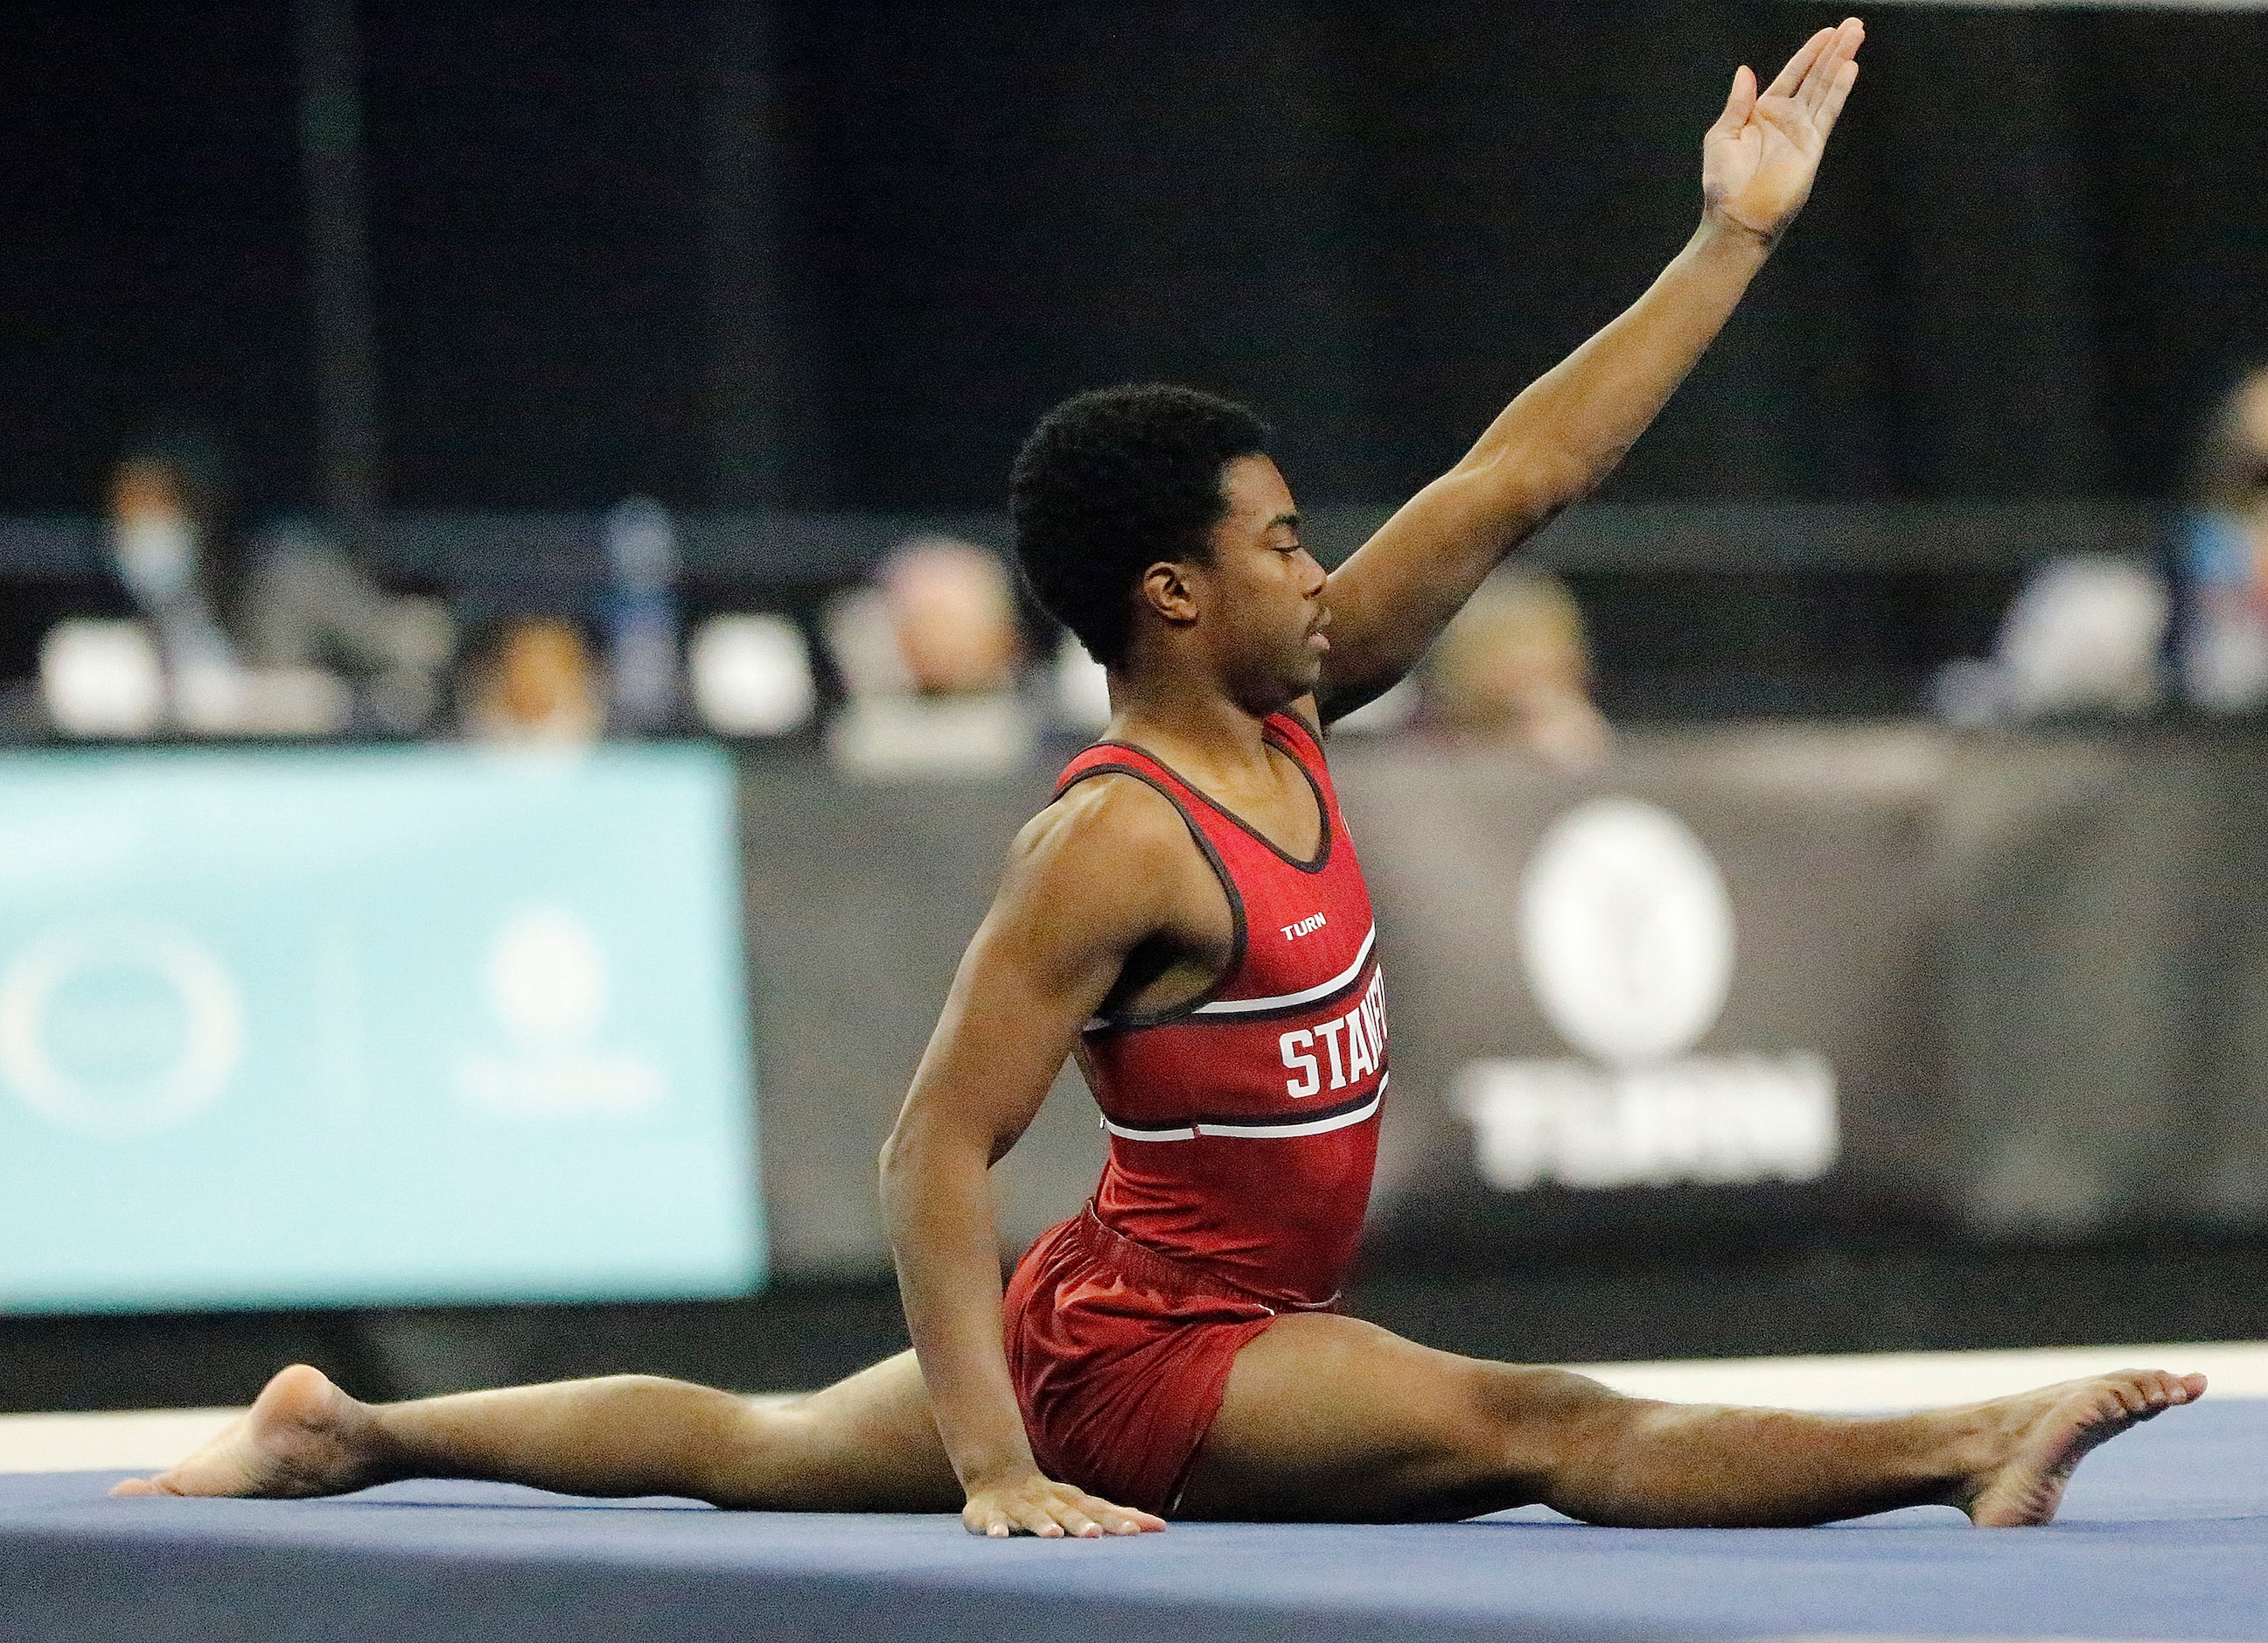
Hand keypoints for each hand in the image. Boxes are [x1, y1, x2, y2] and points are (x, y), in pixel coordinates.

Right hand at [961, 1469, 1167, 1537]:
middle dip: (1082, 1523)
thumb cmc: (1049, 1498)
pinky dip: (995, 1527)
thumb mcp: (1081, 1502)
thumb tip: (1161, 1526)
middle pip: (1068, 1511)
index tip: (1139, 1531)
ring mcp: (1019, 1505)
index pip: (1099, 1508)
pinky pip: (993, 1521)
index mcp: (1071, 1499)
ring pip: (1032, 1515)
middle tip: (1097, 1535)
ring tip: (1053, 1535)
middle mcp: (1048, 1500)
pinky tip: (999, 1537)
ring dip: (1042, 1524)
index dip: (1118, 1519)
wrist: (996, 1476)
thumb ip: (1115, 1515)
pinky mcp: (991, 1513)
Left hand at [1701, 17, 1862, 246]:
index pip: (1793, 75)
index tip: (1827, 32)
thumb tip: (1745, 71)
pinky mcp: (1812, 146)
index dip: (1809, 53)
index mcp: (1763, 113)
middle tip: (1854, 26)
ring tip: (1857, 36)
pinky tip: (1850, 69)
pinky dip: (1839, 90)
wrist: (1736, 217)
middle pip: (1816, 76)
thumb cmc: (1723, 183)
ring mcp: (1802, 132)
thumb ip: (1738, 103)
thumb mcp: (1722, 135)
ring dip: (1841, 62)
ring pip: (1826, 88)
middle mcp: (1787, 119)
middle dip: (1834, 50)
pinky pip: (1827, 112)